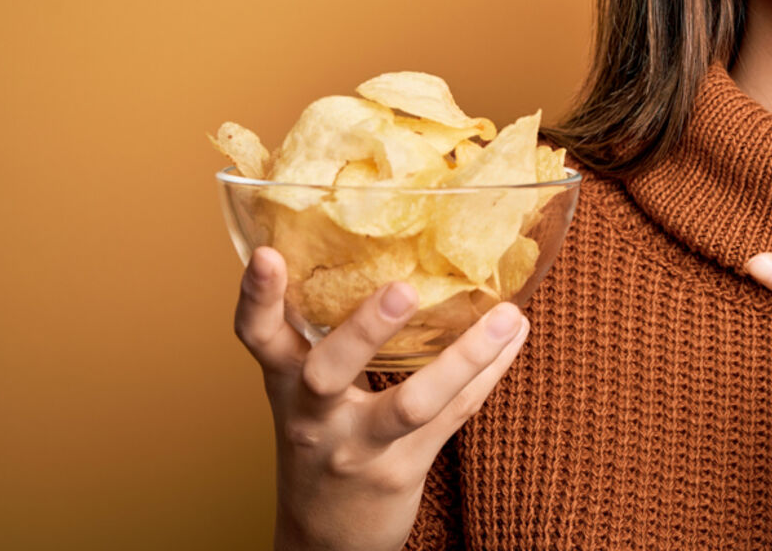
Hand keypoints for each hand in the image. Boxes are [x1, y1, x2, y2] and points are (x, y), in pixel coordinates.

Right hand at [234, 246, 529, 550]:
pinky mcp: (401, 470)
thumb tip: (385, 249)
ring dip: (464, 356)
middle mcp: (314, 416)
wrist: (324, 540)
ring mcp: (358, 447)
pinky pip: (453, 416)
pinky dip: (488, 373)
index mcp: (285, 382)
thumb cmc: (324, 439)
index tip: (268, 256)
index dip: (257, 297)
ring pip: (412, 403)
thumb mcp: (306, 391)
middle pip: (329, 371)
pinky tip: (514, 337)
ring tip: (506, 316)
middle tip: (404, 289)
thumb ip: (327, 334)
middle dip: (364, 330)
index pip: (259, 337)